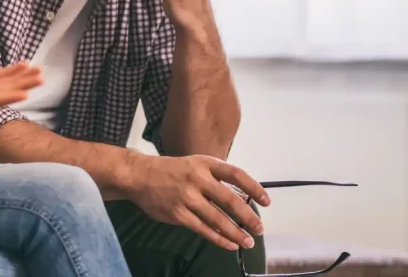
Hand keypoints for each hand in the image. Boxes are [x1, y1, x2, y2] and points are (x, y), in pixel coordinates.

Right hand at [0, 61, 42, 106]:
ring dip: (24, 77)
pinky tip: (26, 64)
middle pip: (6, 92)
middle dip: (24, 85)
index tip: (26, 94)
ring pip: (7, 83)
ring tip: (40, 70)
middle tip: (42, 78)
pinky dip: (14, 70)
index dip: (9, 97)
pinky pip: (1, 74)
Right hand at [126, 153, 269, 250]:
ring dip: (236, 233)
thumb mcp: (195, 164)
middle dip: (248, 217)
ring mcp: (187, 197)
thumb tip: (242, 197)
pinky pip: (203, 229)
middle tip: (260, 229)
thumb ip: (215, 178)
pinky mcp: (178, 213)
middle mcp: (197, 178)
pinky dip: (218, 239)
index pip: (236, 175)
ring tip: (248, 242)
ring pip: (218, 219)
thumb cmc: (172, 171)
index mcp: (205, 164)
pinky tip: (229, 244)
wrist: (139, 175)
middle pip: (230, 200)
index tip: (267, 201)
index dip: (254, 188)